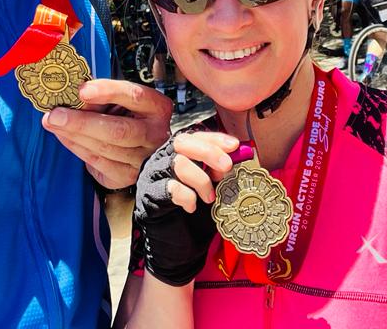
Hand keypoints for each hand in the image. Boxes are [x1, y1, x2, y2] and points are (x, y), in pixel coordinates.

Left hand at [42, 78, 172, 188]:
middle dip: (82, 122)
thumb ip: (104, 97)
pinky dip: (76, 148)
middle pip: (118, 131)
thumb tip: (76, 100)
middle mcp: (154, 135)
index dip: (108, 92)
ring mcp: (142, 159)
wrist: (143, 148)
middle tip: (55, 114)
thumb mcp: (123, 100)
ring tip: (52, 123)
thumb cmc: (129, 116)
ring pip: (104, 148)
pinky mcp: (126, 176)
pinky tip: (63, 136)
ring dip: (73, 135)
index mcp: (157, 108)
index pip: (135, 96)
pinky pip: (96, 162)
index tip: (82, 90)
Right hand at [134, 131, 238, 285]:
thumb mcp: (214, 188)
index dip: (215, 138)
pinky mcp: (149, 196)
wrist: (179, 250)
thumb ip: (220, 171)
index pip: (196, 136)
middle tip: (227, 167)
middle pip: (183, 142)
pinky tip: (193, 207)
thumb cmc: (197, 217)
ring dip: (201, 180)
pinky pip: (170, 188)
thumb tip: (237, 155)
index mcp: (178, 154)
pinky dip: (187, 196)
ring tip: (210, 197)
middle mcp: (162, 160)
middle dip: (209, 152)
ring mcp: (152, 177)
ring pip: (178, 163)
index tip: (234, 145)